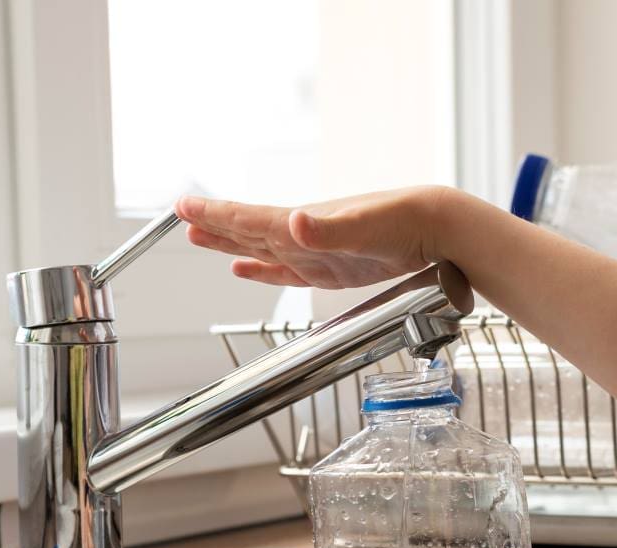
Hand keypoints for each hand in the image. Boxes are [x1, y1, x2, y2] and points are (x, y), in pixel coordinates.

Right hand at [175, 186, 458, 288]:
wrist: (436, 230)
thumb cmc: (403, 222)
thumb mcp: (365, 227)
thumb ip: (328, 229)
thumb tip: (293, 221)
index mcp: (303, 223)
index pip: (249, 218)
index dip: (215, 215)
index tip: (182, 207)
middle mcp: (303, 235)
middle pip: (247, 230)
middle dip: (213, 227)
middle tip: (180, 219)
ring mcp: (315, 253)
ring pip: (260, 248)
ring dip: (230, 245)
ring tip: (200, 239)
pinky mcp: (330, 270)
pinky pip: (285, 269)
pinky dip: (262, 269)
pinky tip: (245, 268)